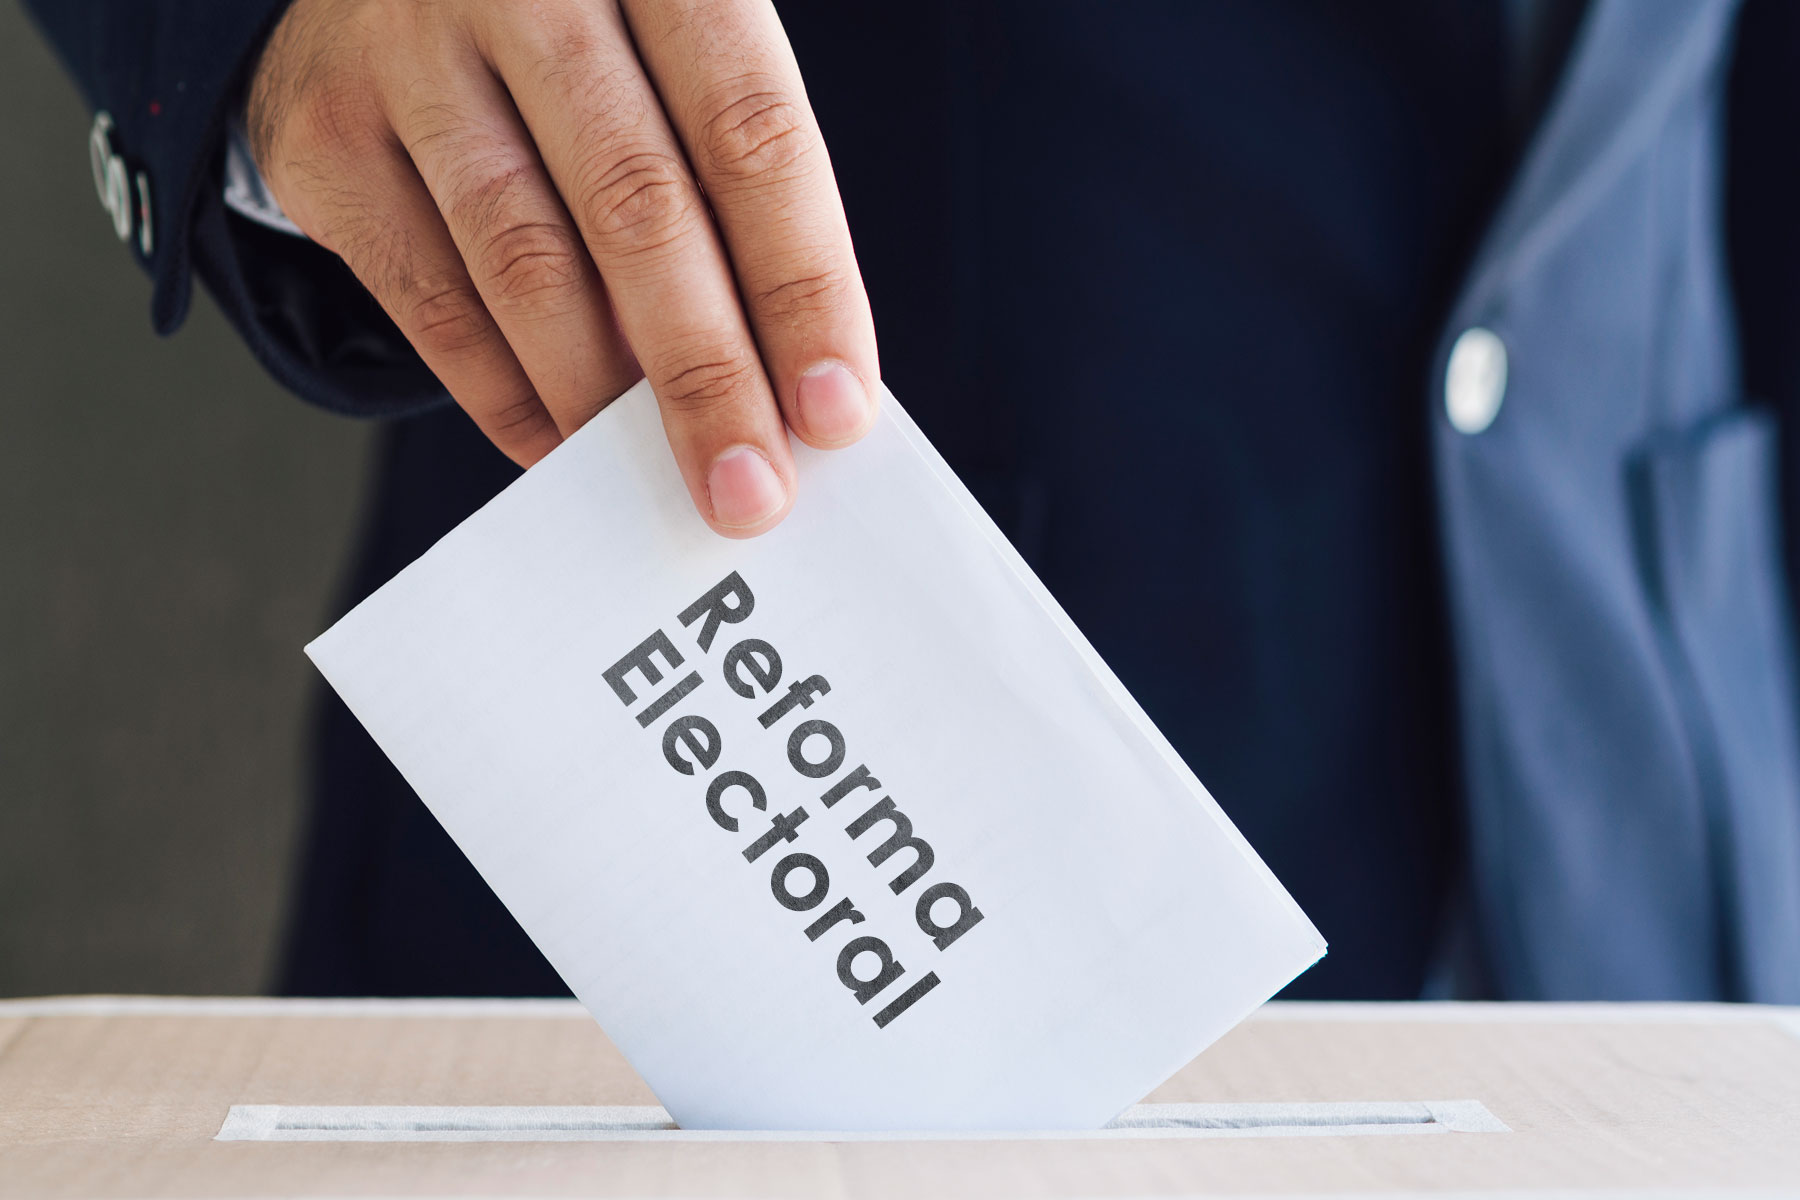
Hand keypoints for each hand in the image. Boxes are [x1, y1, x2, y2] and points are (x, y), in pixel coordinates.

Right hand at [247, 0, 878, 536]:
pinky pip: (429, 301)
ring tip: (666, 479)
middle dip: (706, 374)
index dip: (801, 284)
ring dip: (604, 399)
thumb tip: (782, 380)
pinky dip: (506, 396)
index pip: (750, 132)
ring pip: (526, 260)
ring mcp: (406, 48)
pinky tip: (563, 448)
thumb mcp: (668, 47)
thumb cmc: (577, 31)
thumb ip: (726, 181)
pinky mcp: (324, 133)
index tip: (836, 414)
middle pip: (638, 207)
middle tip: (749, 491)